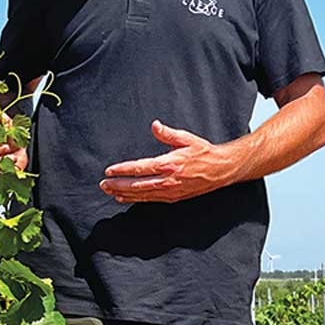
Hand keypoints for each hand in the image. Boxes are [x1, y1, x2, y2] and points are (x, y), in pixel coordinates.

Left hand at [100, 120, 236, 203]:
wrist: (221, 169)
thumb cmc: (204, 152)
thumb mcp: (187, 138)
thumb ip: (168, 133)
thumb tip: (155, 125)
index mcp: (169, 163)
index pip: (140, 168)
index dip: (122, 170)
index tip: (109, 170)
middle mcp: (168, 180)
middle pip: (137, 184)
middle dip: (118, 184)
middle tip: (103, 184)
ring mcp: (171, 191)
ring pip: (142, 195)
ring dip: (124, 193)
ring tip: (110, 191)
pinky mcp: (174, 197)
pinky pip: (151, 200)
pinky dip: (136, 199)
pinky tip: (125, 198)